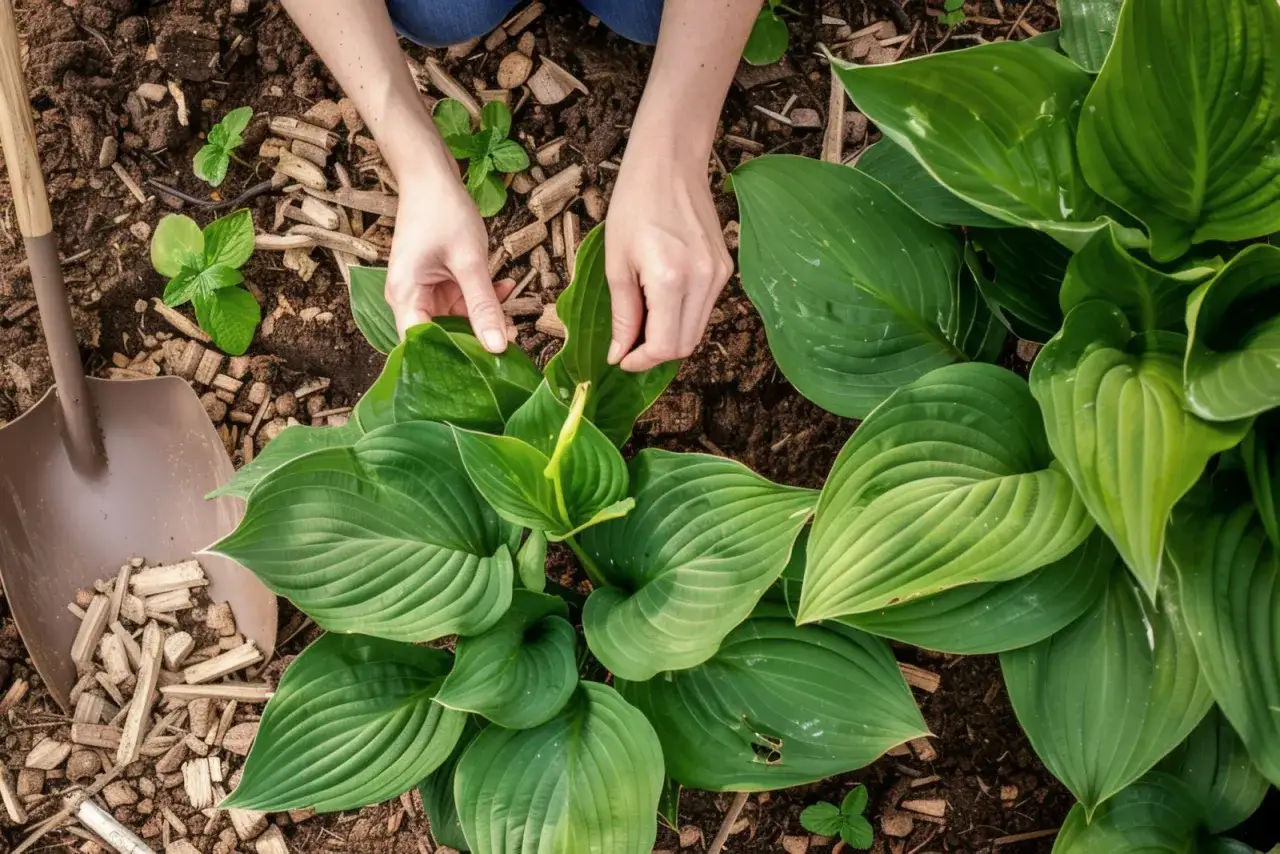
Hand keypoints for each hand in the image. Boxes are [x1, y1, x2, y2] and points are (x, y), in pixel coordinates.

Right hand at [384, 164, 510, 352]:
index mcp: (405, 296)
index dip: (451, 360)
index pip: (422, 345)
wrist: (431, 175)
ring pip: (455, 318)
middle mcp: (409, 297)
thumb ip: (483, 305)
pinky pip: (460, 299)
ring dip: (484, 315)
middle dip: (476, 338)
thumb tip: (498, 346)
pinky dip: (482, 296)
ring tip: (514, 314)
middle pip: (441, 334)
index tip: (483, 366)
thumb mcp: (469, 261)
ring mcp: (423, 289)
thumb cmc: (442, 211)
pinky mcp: (436, 280)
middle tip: (510, 340)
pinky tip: (505, 286)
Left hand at [604, 151, 732, 371]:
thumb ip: (623, 314)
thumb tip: (619, 353)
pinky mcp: (724, 268)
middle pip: (684, 345)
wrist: (670, 164)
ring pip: (696, 330)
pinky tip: (660, 301)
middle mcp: (703, 281)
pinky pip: (704, 308)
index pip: (664, 346)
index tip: (621, 359)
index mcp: (671, 279)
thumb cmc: (634, 205)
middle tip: (628, 346)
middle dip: (654, 354)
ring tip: (642, 321)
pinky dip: (681, 317)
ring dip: (669, 337)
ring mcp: (719, 274)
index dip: (640, 361)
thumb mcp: (616, 262)